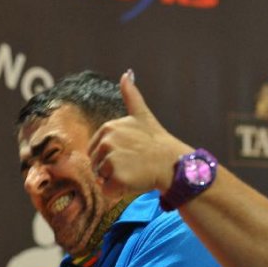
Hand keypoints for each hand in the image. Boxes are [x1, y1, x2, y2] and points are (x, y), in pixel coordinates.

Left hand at [87, 71, 191, 199]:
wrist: (172, 163)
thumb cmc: (156, 141)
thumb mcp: (142, 115)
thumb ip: (131, 96)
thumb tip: (126, 74)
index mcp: (108, 128)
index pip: (95, 151)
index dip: (110, 156)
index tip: (129, 153)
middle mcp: (107, 142)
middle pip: (96, 165)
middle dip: (110, 169)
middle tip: (132, 164)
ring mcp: (111, 159)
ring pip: (101, 178)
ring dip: (114, 181)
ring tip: (134, 171)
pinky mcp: (116, 177)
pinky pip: (107, 191)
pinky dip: (118, 192)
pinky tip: (133, 182)